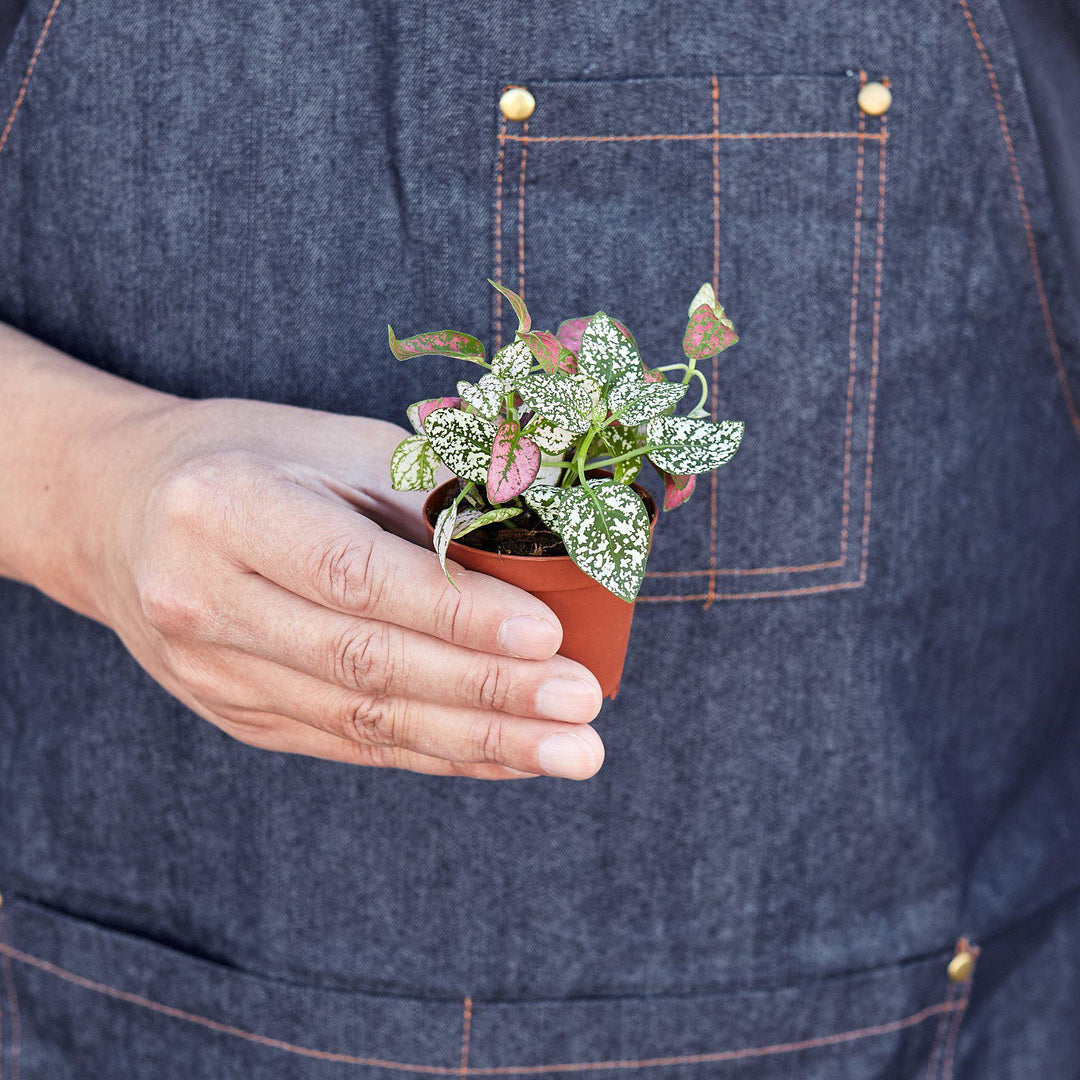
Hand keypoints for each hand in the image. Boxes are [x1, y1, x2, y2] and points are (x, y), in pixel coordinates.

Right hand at [71, 397, 606, 779]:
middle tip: (582, 712)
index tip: (548, 637)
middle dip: (486, 694)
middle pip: (363, 663)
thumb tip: (543, 554)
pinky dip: (435, 753)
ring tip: (568, 752)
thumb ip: (426, 497)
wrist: (118, 511)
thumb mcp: (330, 443)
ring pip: (361, 721)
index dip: (454, 613)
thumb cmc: (247, 458)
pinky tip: (505, 757)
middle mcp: (204, 600)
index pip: (355, 575)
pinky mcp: (235, 715)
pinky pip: (348, 744)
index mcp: (226, 508)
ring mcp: (212, 673)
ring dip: (476, 742)